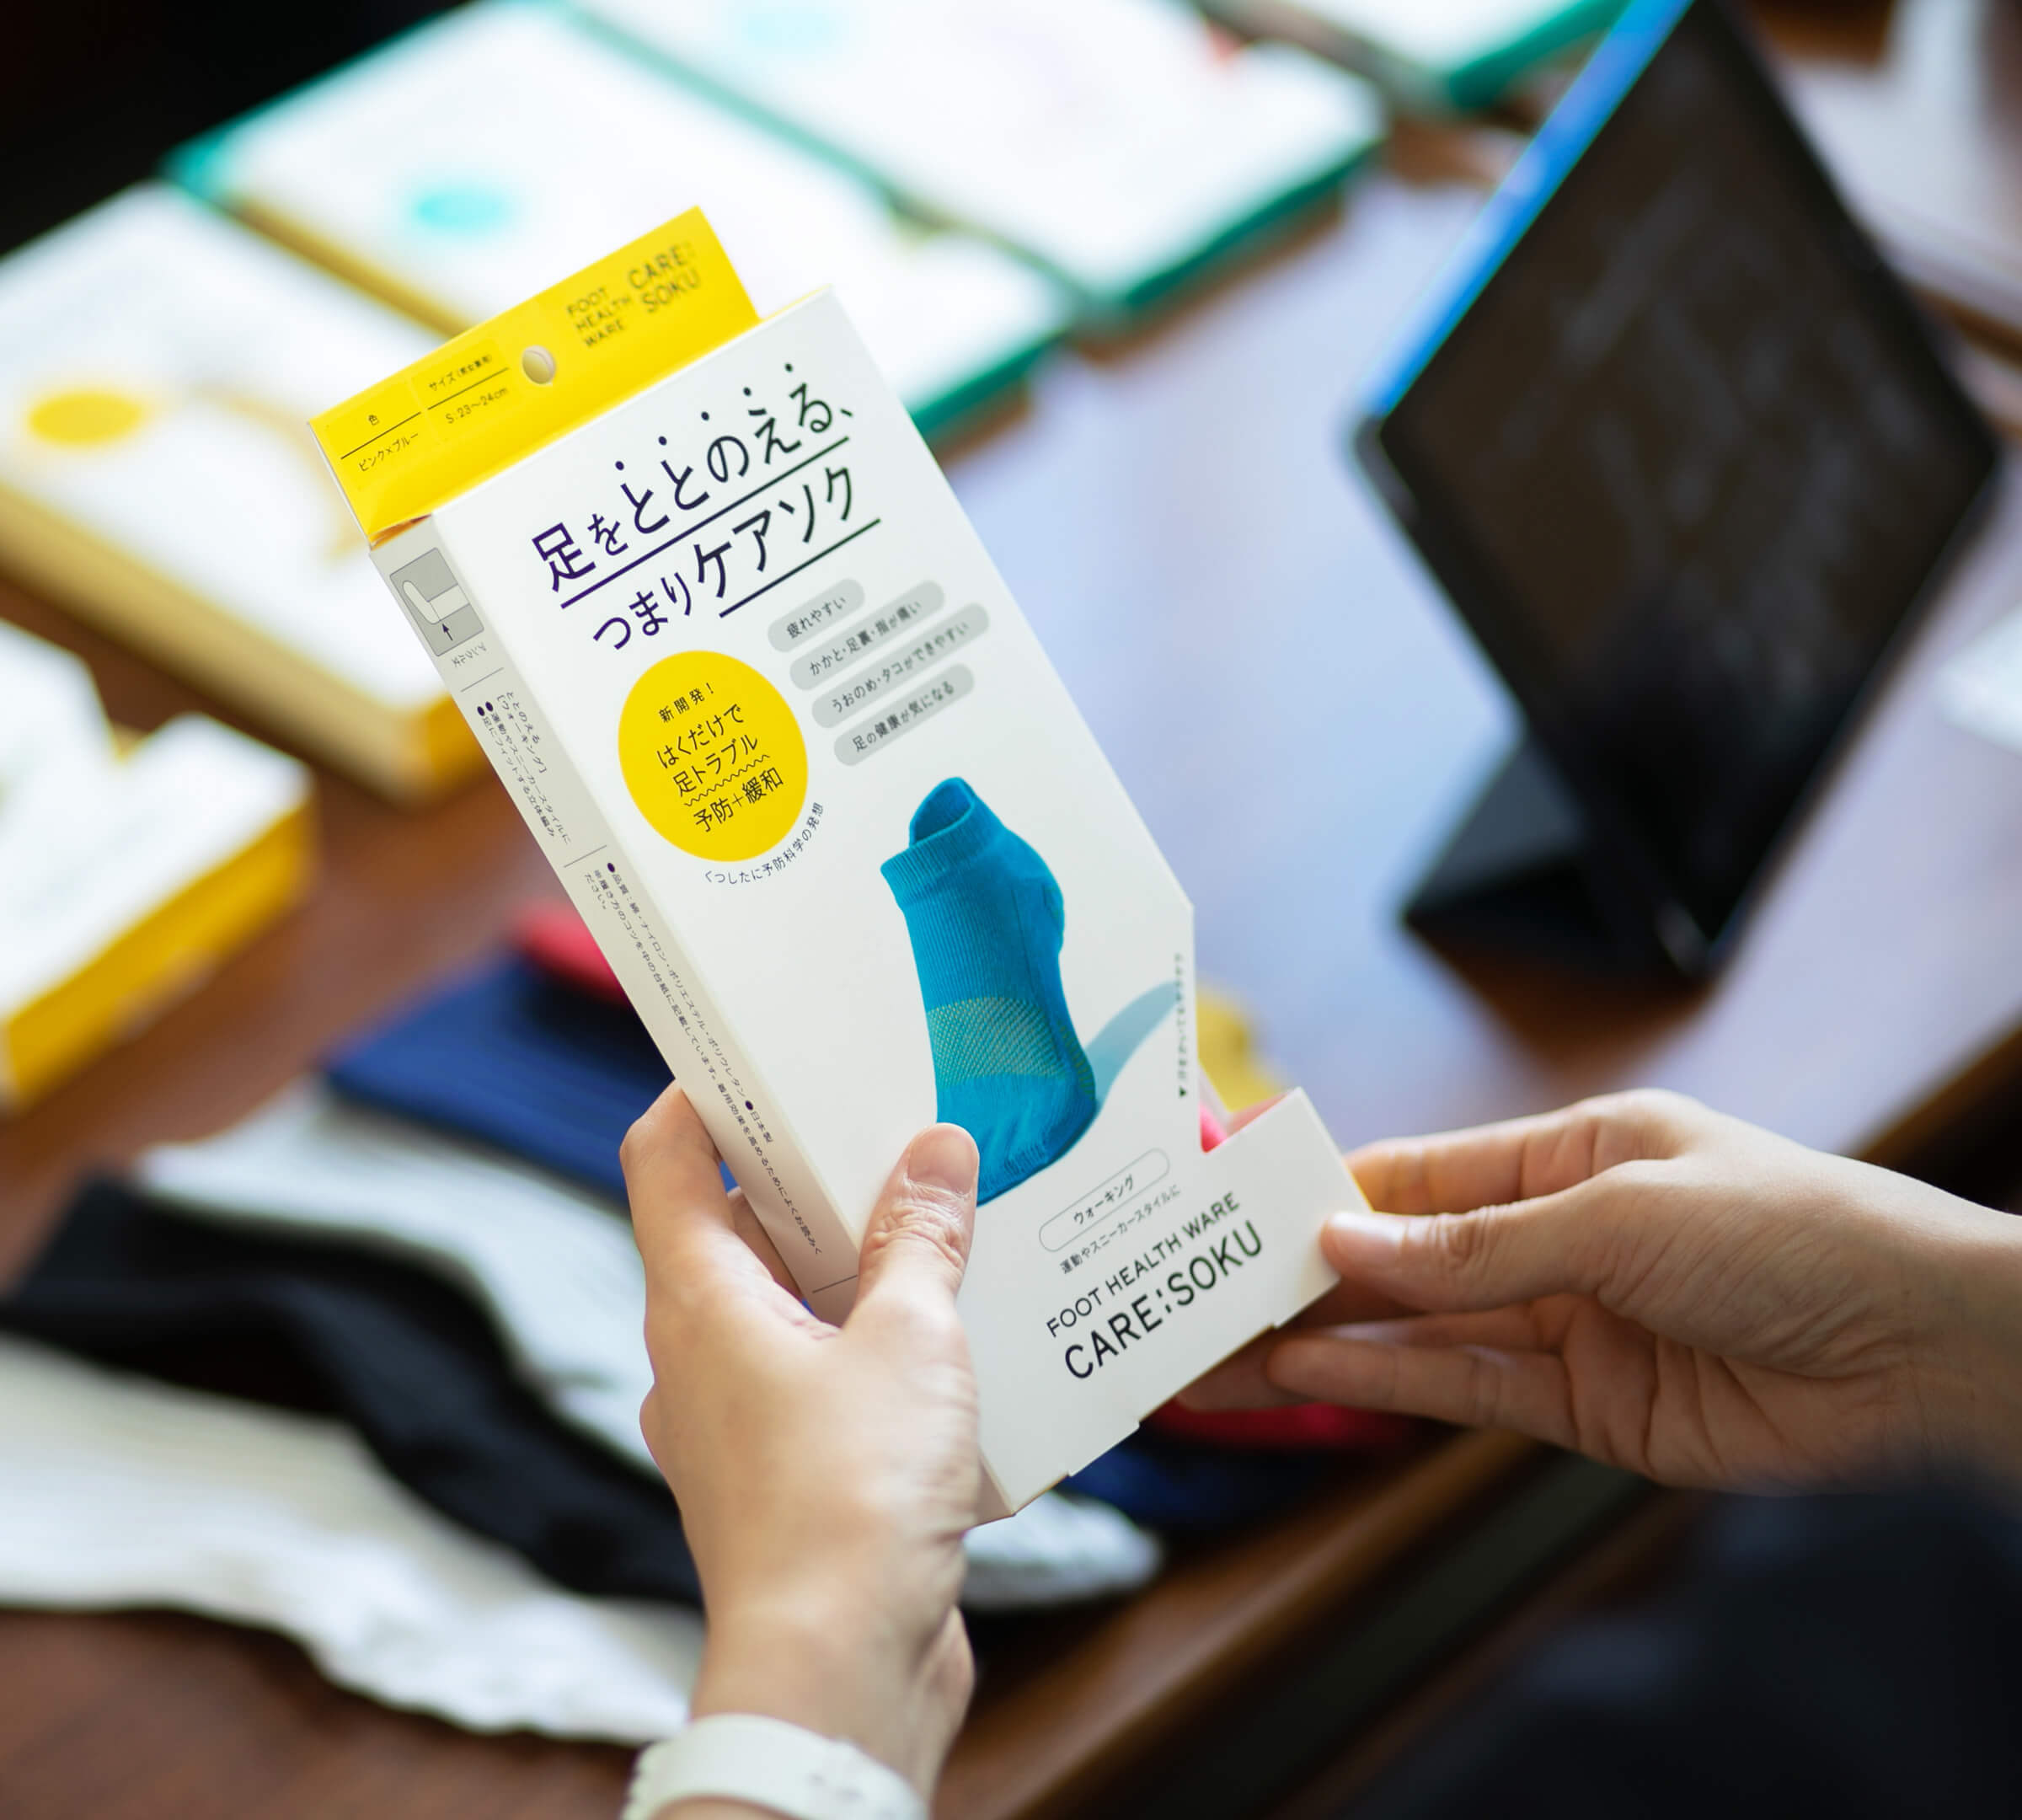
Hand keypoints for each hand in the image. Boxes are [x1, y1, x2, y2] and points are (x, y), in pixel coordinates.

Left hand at [622, 1088, 981, 1800]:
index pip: (663, 1158)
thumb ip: (920, 1240)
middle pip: (735, 1228)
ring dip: (857, 1270)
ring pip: (786, 1309)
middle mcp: (698, 1355)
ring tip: (950, 1230)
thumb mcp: (909, 1340)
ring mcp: (734, 1424)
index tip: (762, 1056)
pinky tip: (956, 1344)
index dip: (700, 1095)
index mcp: (699, 1300)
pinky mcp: (782, 1480)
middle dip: (816, 1180)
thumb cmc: (850, 1498)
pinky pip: (818, 1381)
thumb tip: (932, 1153)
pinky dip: (872, 1349)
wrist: (837, 1672)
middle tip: (899, 1133)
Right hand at [1186, 1090, 2021, 1490]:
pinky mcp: (1584, 1408)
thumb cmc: (1793, 1231)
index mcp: (1567, 1155)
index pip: (1414, 1173)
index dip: (1318, 1189)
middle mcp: (1554, 1237)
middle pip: (1399, 1258)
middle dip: (1300, 1275)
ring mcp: (1565, 1325)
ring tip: (1219, 1349)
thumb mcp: (1622, 1213)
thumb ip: (1475, 1244)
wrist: (1923, 1350)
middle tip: (1194, 1293)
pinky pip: (1462, 1390)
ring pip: (1414, 1330)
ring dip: (1319, 1340)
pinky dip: (1384, 1382)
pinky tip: (1305, 1374)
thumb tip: (1341, 1239)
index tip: (1225, 1206)